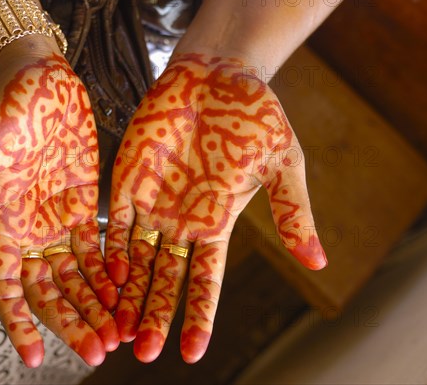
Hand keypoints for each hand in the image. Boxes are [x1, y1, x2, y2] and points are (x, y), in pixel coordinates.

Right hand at [0, 44, 118, 366]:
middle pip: (49, 289)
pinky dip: (110, 270)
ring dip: (95, 304)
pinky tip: (126, 291)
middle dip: (71, 321)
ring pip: (77, 274)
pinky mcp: (85, 203)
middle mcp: (29, 230)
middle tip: (98, 351)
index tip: (36, 356)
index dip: (19, 322)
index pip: (6, 287)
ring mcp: (58, 219)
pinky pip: (99, 246)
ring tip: (117, 333)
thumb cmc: (1, 111)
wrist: (37, 79)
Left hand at [105, 53, 326, 363]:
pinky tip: (108, 273)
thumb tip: (319, 263)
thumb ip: (291, 212)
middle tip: (142, 352)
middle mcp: (180, 221)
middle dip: (153, 315)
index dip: (200, 316)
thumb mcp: (282, 165)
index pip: (206, 281)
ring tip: (115, 328)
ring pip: (134, 259)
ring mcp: (152, 202)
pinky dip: (111, 248)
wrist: (218, 74)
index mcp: (216, 224)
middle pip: (163, 279)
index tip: (193, 352)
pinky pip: (115, 222)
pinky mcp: (129, 179)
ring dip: (126, 293)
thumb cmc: (254, 116)